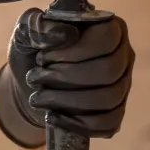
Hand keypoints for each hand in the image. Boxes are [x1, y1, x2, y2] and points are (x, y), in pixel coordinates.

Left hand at [0, 7, 134, 147]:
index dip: (73, 52)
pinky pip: (108, 123)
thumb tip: (66, 34)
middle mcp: (123, 53)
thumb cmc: (32, 51)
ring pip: (108, 98)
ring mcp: (123, 84)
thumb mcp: (25, 32)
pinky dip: (77, 123)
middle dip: (65, 78)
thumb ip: (37, 25)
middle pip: (108, 70)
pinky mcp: (116, 111)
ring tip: (37, 97)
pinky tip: (52, 116)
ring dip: (66, 100)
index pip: (106, 39)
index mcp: (108, 26)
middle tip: (35, 79)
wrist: (30, 85)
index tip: (42, 58)